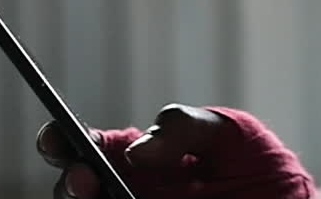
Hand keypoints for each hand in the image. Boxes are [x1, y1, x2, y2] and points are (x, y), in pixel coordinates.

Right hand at [36, 104, 314, 198]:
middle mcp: (127, 194)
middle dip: (70, 183)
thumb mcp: (233, 137)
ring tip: (114, 195)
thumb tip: (137, 148)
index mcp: (138, 159)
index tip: (59, 138)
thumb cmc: (261, 170)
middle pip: (74, 190)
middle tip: (85, 179)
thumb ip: (188, 128)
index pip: (84, 147)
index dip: (61, 141)